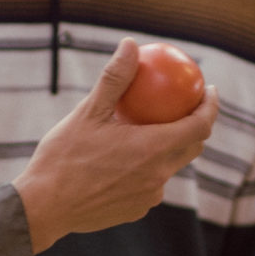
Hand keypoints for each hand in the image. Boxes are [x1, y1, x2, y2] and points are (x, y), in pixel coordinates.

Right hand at [16, 39, 220, 252]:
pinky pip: (150, 184)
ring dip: (166, 147)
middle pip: (191, 147)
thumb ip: (115, 79)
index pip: (200, 126)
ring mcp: (149, 197)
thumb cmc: (63, 157)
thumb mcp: (87, 113)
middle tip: (185, 106)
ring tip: (149, 129)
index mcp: (152, 149)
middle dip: (196, 125)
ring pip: (169, 167)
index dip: (210, 107)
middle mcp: (158, 175)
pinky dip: (146, 168)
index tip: (209, 90)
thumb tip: (131, 44)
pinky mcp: (136, 210)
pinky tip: (126, 159)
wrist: (44, 208)